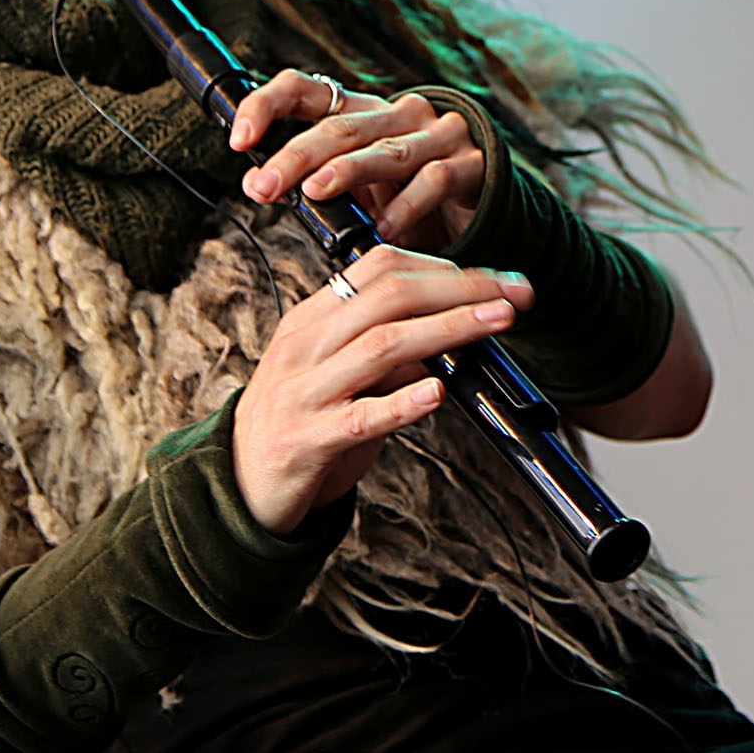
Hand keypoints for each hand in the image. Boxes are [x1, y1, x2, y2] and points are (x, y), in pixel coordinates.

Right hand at [227, 244, 531, 533]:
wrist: (238, 486)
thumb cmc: (302, 423)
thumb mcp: (340, 374)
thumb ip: (388, 351)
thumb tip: (453, 330)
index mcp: (313, 319)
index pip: (379, 267)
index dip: (443, 266)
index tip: (495, 277)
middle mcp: (306, 346)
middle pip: (389, 296)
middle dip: (461, 288)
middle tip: (515, 292)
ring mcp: (305, 393)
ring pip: (382, 345)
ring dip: (449, 329)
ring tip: (497, 322)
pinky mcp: (308, 441)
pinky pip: (361, 417)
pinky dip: (403, 402)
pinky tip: (437, 393)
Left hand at [230, 71, 485, 252]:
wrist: (484, 203)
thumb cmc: (410, 193)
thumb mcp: (360, 180)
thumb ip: (317, 176)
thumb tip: (258, 184)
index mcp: (363, 111)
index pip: (306, 89)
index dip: (269, 105)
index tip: (239, 140)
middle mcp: (400, 113)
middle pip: (340, 126)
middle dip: (297, 156)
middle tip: (265, 186)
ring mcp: (439, 135)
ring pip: (385, 149)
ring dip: (347, 172)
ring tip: (316, 192)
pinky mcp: (472, 163)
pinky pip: (434, 179)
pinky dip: (406, 205)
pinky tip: (383, 228)